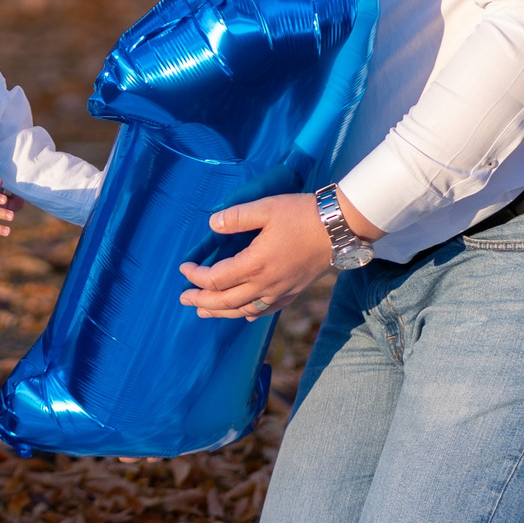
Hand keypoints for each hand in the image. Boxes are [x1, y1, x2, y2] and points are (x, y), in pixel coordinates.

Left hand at [177, 189, 375, 319]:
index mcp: (254, 264)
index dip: (195, 276)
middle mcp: (265, 284)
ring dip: (220, 313)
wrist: (340, 229)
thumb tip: (212, 224)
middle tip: (183, 298)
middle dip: (200, 301)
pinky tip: (242, 314)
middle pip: (225, 302)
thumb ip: (236, 217)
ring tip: (203, 312)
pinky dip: (248, 314)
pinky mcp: (292, 293)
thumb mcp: (266, 208)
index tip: (184, 268)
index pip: (215, 279)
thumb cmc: (303, 215)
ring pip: (243, 311)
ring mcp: (280, 292)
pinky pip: (265, 311)